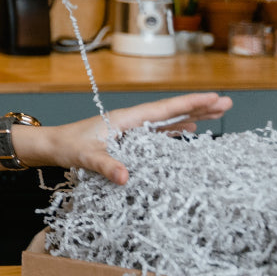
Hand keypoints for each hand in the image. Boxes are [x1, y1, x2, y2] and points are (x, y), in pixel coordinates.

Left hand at [37, 92, 231, 183]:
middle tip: (226, 104)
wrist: (50, 146)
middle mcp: (130, 121)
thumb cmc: (65, 147)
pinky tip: (189, 130)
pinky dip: (176, 129)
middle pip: (171, 112)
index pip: (164, 110)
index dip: (190, 105)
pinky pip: (159, 131)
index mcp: (125, 120)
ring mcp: (130, 130)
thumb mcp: (85, 157)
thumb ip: (104, 165)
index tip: (213, 98)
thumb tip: (125, 177)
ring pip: (167, 121)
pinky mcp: (128, 139)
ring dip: (191, 117)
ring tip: (215, 113)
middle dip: (198, 107)